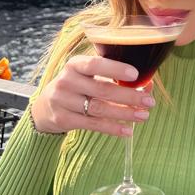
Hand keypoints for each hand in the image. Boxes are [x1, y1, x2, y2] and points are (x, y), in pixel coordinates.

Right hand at [30, 55, 155, 135]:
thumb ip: (114, 77)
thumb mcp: (88, 75)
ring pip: (99, 109)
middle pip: (102, 89)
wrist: (45, 106)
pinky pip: (93, 124)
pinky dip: (112, 128)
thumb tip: (148, 84)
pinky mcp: (63, 120)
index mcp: (75, 64)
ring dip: (124, 113)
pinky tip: (128, 130)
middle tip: (149, 101)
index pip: (96, 64)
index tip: (135, 74)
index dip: (115, 69)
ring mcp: (63, 101)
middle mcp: (67, 81)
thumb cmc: (77, 86)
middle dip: (129, 96)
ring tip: (144, 116)